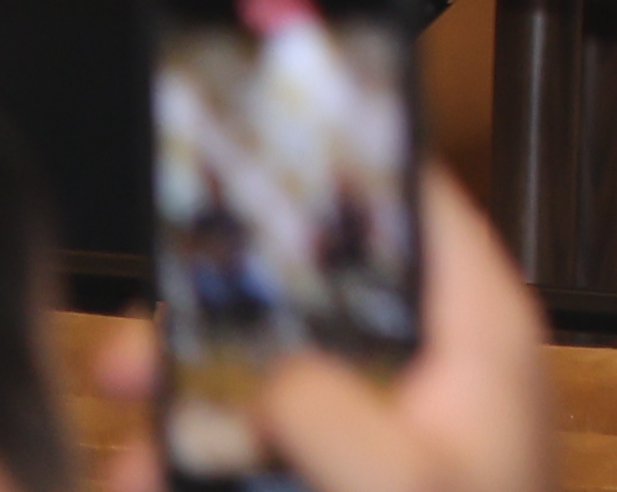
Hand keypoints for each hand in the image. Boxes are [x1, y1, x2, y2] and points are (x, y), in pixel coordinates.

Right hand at [95, 166, 557, 491]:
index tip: (258, 158)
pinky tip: (159, 480)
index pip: (422, 208)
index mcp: (479, 335)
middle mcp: (436, 367)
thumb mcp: (404, 478)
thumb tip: (272, 374)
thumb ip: (333, 410)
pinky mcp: (350, 478)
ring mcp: (390, 427)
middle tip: (136, 353)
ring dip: (194, 413)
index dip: (347, 168)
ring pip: (275, 382)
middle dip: (217, 324)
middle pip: (318, 300)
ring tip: (139, 458)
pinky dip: (209, 462)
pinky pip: (267, 450)